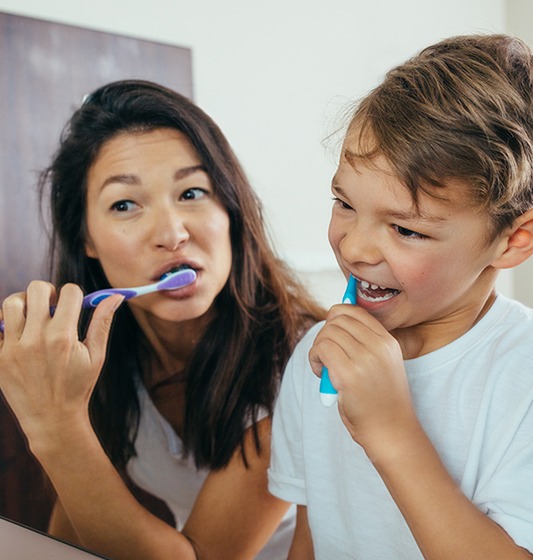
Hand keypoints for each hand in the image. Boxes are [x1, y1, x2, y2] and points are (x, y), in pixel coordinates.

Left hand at [0, 280, 122, 449]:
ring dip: (25, 303)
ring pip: (12, 303)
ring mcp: (13, 348)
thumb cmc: (78, 386)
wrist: (51, 419)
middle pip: (37, 289)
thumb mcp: (96, 355)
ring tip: (34, 316)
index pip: (69, 292)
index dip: (74, 294)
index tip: (74, 304)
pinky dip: (8, 324)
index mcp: (63, 337)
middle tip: (52, 305)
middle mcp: (36, 339)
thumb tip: (115, 296)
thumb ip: (103, 322)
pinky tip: (20, 334)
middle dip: (48, 291)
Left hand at [309, 304, 416, 449]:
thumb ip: (364, 343)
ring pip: (326, 333)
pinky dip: (314, 360)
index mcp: (388, 341)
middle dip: (324, 334)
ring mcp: (365, 359)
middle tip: (326, 356)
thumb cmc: (381, 402)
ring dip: (317, 349)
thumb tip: (334, 320)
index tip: (332, 338)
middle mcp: (379, 346)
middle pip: (337, 318)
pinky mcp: (349, 375)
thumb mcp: (383, 364)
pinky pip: (320, 349)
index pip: (355, 311)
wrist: (391, 433)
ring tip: (324, 368)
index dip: (336, 319)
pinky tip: (322, 375)